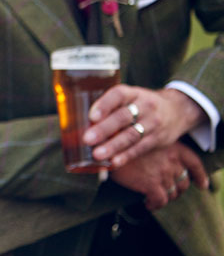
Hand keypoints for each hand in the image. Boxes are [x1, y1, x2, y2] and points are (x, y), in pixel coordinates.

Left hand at [85, 86, 208, 167]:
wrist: (178, 110)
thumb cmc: (140, 105)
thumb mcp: (129, 97)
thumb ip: (109, 107)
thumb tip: (76, 122)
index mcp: (132, 93)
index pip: (118, 95)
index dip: (105, 105)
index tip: (91, 116)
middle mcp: (144, 105)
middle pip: (123, 117)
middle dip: (104, 129)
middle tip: (87, 139)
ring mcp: (153, 122)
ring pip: (132, 135)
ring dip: (113, 146)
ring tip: (97, 155)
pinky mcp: (158, 138)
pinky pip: (141, 148)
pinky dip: (127, 156)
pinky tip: (114, 162)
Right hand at [109, 142, 208, 210]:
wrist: (108, 145)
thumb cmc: (121, 140)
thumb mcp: (144, 139)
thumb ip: (154, 150)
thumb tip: (152, 160)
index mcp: (173, 147)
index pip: (194, 163)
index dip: (199, 175)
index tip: (202, 184)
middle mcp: (172, 161)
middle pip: (183, 180)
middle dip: (178, 189)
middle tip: (168, 193)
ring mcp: (163, 173)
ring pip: (173, 192)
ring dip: (166, 198)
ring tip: (155, 200)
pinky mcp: (152, 185)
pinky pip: (160, 200)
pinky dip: (155, 205)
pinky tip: (148, 205)